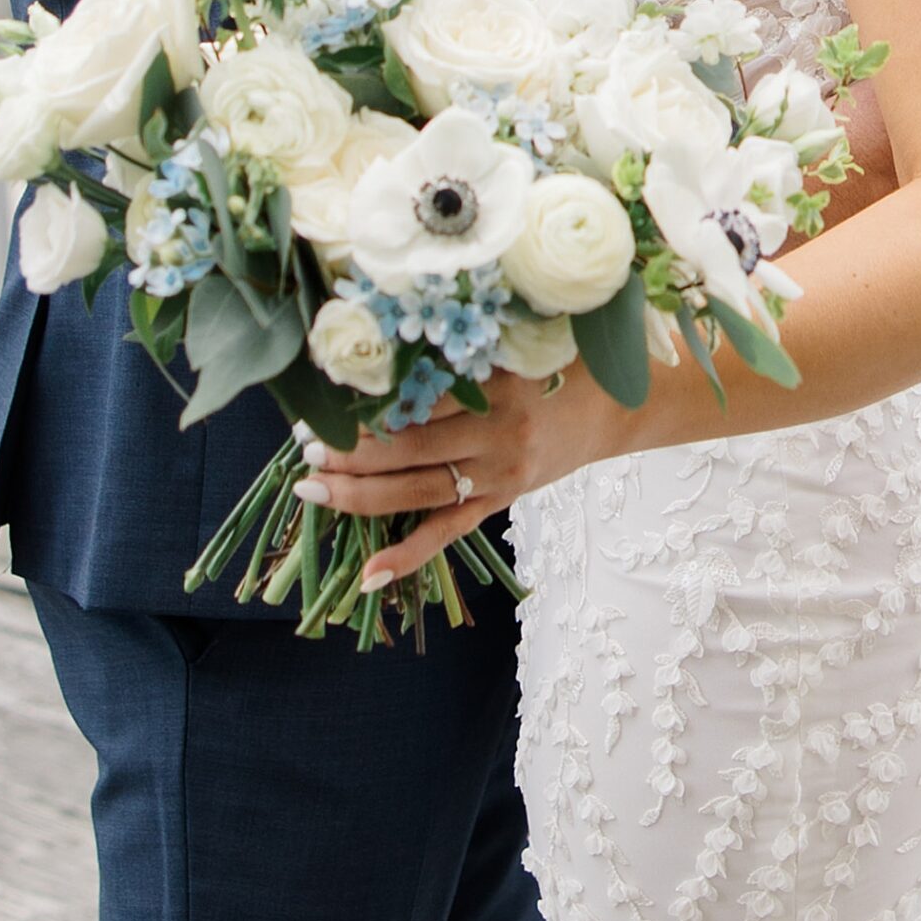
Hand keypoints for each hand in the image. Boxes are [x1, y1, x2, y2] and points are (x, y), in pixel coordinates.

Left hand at [293, 362, 631, 587]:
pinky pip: (448, 533)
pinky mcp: (500, 502)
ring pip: (417, 491)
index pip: (417, 394)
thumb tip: (386, 350)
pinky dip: (408, 556)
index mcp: (496, 383)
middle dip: (351, 450)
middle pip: (409, 445)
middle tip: (304, 446)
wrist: (616, 409)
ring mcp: (497, 476)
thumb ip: (460, 351)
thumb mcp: (515, 344)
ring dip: (360, 494)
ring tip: (312, 490)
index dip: (367, 400)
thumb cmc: (560, 363)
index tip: (323, 398)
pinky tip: (368, 576)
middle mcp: (496, 433)